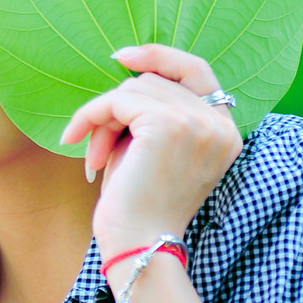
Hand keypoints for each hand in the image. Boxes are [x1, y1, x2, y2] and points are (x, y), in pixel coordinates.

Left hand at [60, 44, 242, 269]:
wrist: (140, 246)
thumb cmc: (140, 205)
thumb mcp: (153, 148)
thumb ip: (153, 109)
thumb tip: (129, 65)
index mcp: (225, 132)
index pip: (198, 71)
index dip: (161, 56)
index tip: (122, 57)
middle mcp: (219, 125)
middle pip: (156, 80)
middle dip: (118, 107)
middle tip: (94, 142)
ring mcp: (197, 122)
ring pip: (134, 88)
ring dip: (103, 118)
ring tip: (94, 156)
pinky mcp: (168, 124)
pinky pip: (118, 101)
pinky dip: (91, 117)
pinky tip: (77, 143)